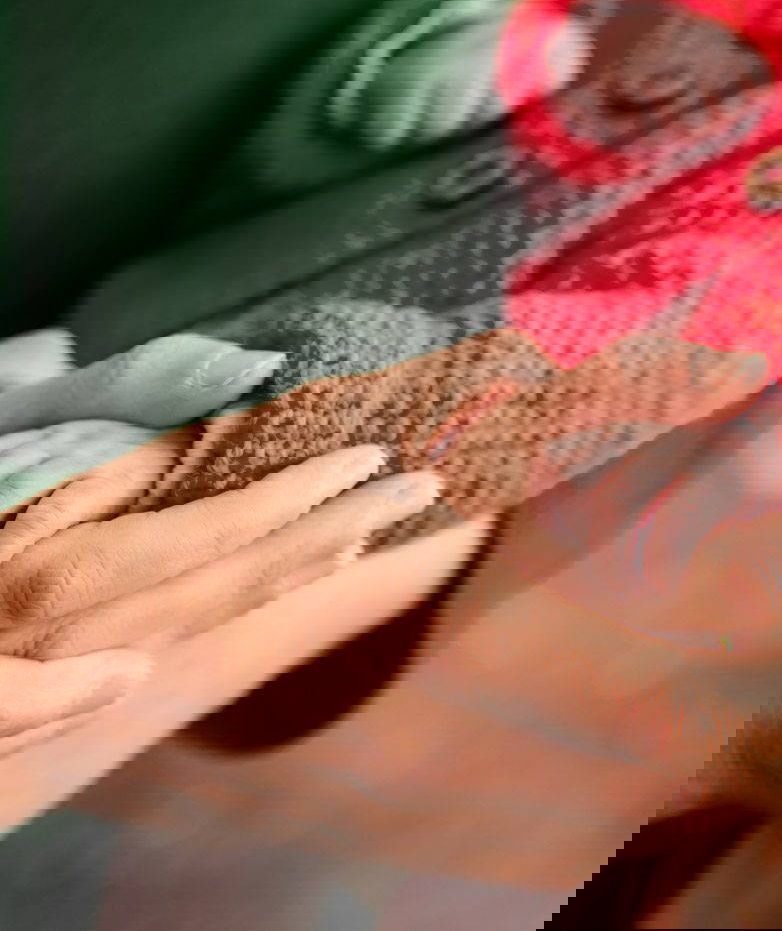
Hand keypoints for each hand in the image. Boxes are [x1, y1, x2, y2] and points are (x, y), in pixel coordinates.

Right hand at [0, 329, 442, 753]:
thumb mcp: (16, 503)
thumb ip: (103, 473)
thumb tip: (201, 436)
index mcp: (95, 571)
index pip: (235, 525)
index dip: (311, 490)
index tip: (373, 455)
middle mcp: (126, 620)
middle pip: (266, 566)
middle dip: (352, 521)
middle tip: (427, 484)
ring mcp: (125, 647)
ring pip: (253, 596)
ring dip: (330, 552)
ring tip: (392, 515)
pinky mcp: (118, 657)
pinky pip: (223, 618)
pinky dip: (282, 585)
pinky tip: (321, 561)